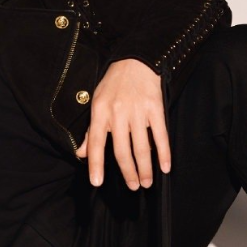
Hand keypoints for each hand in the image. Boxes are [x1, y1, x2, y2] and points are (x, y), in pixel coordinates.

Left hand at [75, 58, 171, 189]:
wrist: (136, 60)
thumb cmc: (114, 84)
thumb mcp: (96, 102)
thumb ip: (90, 130)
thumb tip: (81, 154)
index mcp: (100, 111)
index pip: (94, 142)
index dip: (95, 164)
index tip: (97, 182)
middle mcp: (118, 113)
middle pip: (121, 150)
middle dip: (127, 172)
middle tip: (132, 186)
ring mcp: (138, 111)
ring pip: (141, 147)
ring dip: (144, 169)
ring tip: (146, 183)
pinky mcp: (155, 108)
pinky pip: (160, 136)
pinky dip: (163, 154)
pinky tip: (165, 167)